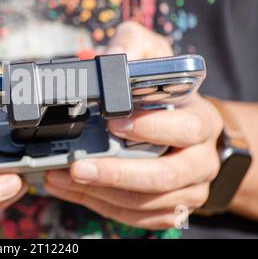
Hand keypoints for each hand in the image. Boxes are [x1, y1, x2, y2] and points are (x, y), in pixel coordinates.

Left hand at [45, 22, 222, 229]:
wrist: (186, 132)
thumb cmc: (166, 94)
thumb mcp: (154, 57)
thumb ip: (135, 44)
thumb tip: (116, 54)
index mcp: (200, 121)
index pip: (183, 128)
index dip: (150, 128)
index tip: (113, 123)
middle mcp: (200, 159)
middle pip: (164, 176)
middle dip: (116, 173)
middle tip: (76, 166)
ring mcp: (187, 189)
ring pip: (145, 202)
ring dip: (98, 193)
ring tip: (59, 178)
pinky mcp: (169, 208)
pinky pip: (136, 216)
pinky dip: (100, 205)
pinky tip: (72, 190)